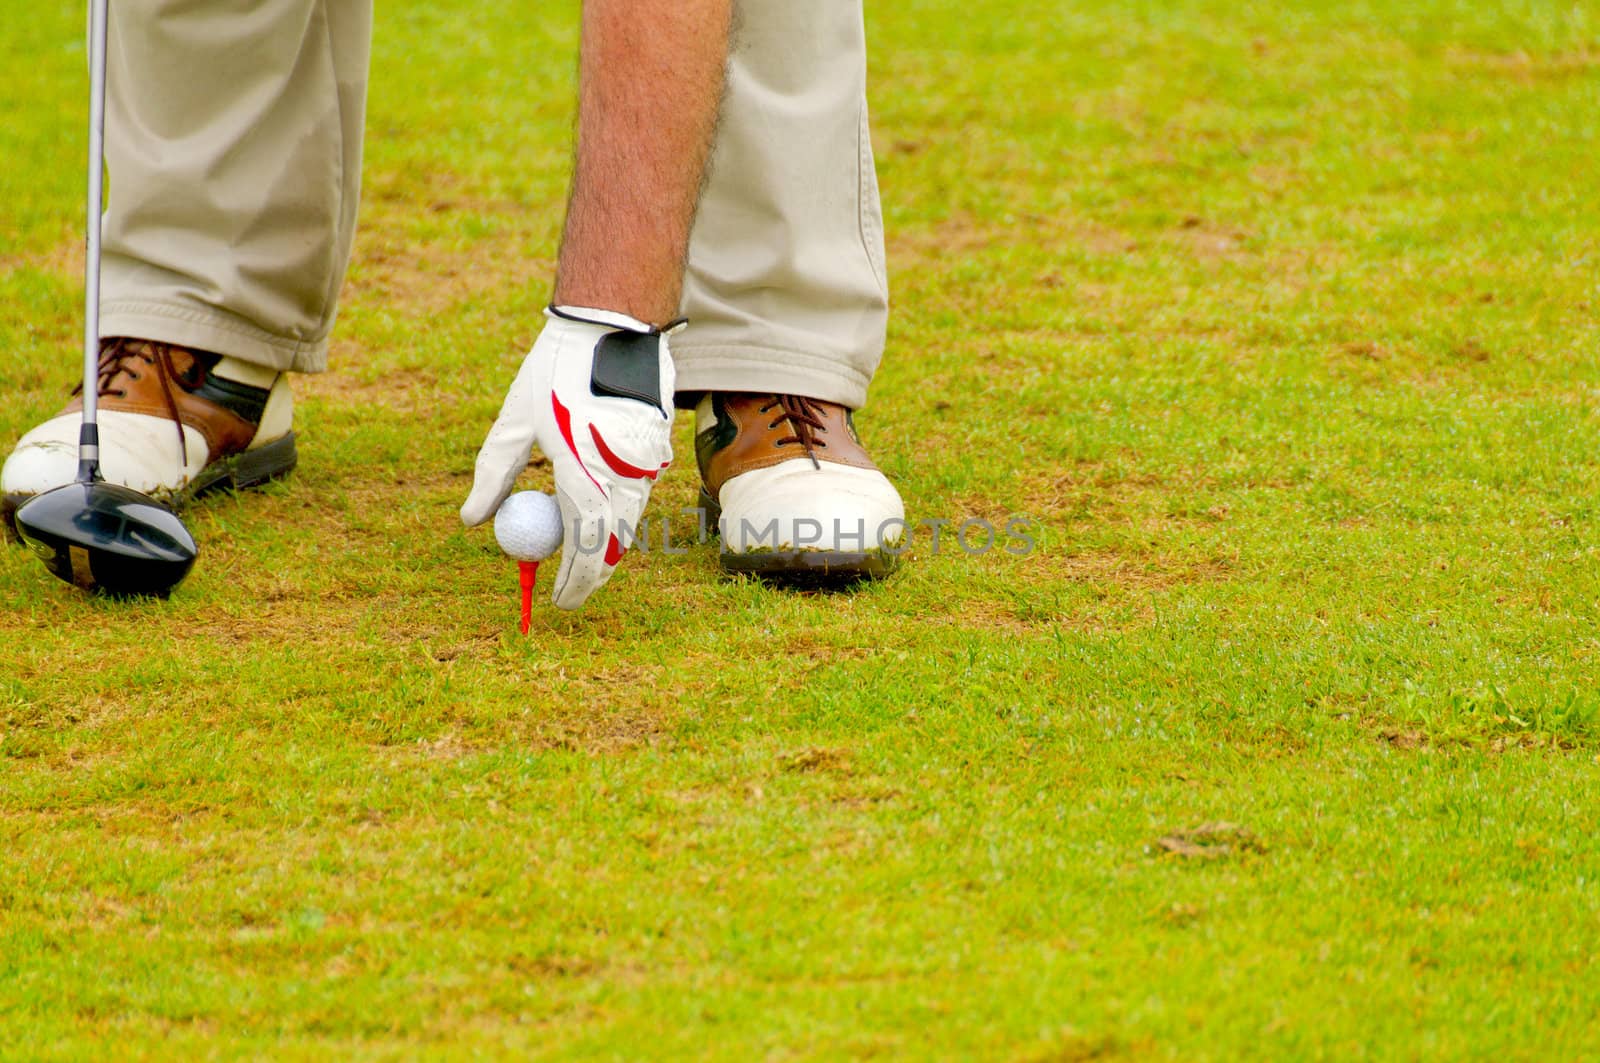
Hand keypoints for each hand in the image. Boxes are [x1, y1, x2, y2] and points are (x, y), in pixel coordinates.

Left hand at [461, 306, 675, 609]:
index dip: (573, 580)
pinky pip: (639, 494)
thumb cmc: (554, 370)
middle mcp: (623, 474)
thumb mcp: (515, 421)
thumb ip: (494, 475)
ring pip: (629, 521)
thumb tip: (473, 519)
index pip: (583, 545)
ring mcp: (648, 462)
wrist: (613, 324)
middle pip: (613, 543)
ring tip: (579, 557)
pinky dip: (619, 511)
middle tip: (572, 590)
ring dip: (606, 543)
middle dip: (593, 573)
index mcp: (582, 470)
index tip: (559, 600)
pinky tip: (598, 509)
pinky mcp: (659, 448)